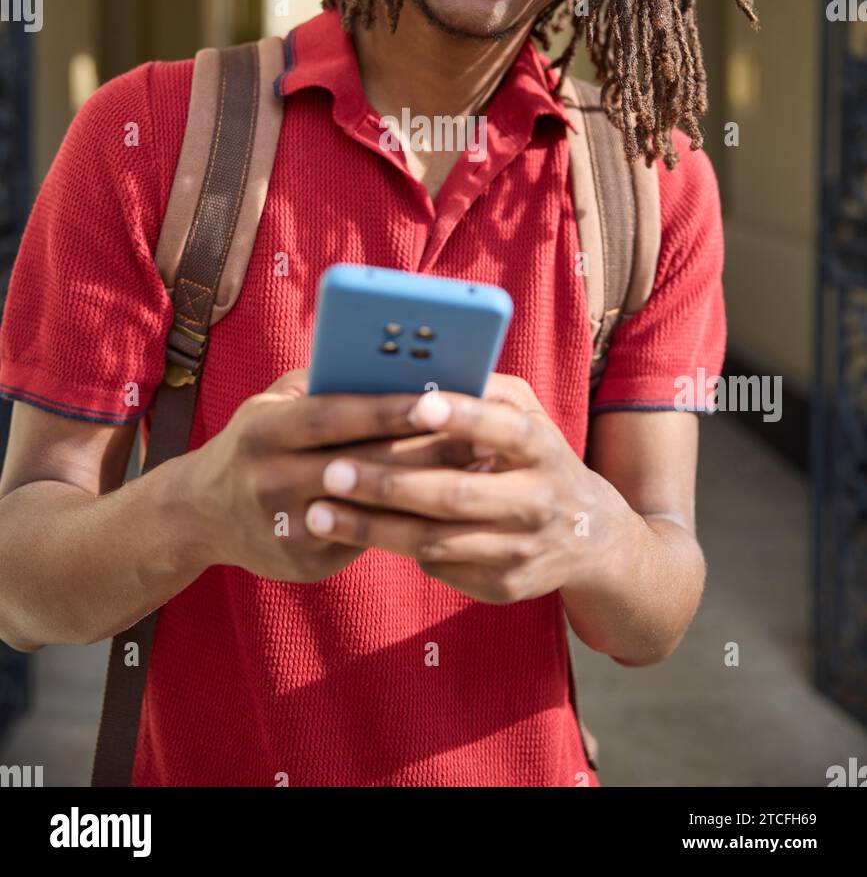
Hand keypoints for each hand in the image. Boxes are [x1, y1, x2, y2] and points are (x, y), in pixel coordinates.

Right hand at [184, 370, 485, 583]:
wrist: (200, 516)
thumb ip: (321, 384)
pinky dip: (408, 524)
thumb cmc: (255, 442)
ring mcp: (286, 528)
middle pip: (361, 465)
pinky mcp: (304, 564)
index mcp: (266, 431)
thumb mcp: (270, 404)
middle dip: (424, 450)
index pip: (335, 416)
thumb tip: (390, 364)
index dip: (387, 408)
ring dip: (426, 492)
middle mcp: (272, 480)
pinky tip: (448, 512)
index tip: (437, 397)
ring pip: (370, 510)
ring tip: (475, 474)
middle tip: (481, 437)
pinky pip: (365, 542)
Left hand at [303, 372, 634, 603]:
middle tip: (330, 470)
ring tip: (317, 512)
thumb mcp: (527, 415)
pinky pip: (438, 567)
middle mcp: (538, 501)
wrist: (588, 537)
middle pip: (454, 495)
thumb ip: (484, 390)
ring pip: (435, 541)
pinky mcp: (502, 586)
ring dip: (370, 529)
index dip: (463, 415)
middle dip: (387, 483)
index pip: (504, 428)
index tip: (417, 401)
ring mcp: (521, 550)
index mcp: (543, 448)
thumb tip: (421, 369)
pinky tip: (348, 536)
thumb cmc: (535, 456)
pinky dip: (391, 550)